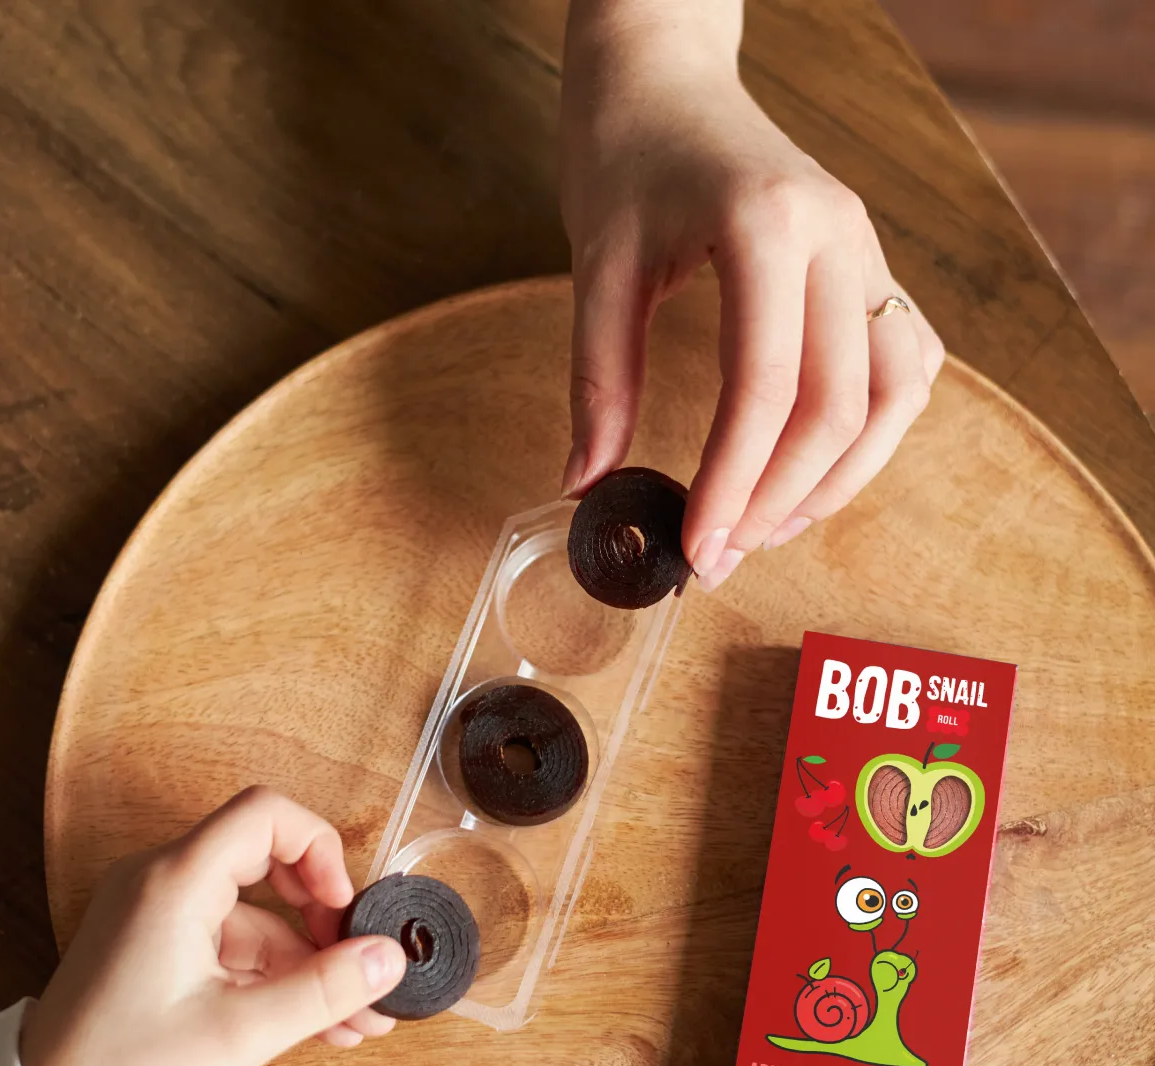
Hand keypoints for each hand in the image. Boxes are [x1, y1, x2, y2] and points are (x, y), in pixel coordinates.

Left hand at [20, 787, 405, 1065]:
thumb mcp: (239, 1034)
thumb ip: (323, 991)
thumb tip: (390, 957)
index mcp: (175, 881)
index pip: (265, 815)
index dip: (319, 848)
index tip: (344, 909)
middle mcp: (164, 881)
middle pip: (267, 860)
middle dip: (323, 914)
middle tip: (359, 966)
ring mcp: (160, 914)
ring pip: (257, 914)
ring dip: (308, 962)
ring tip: (356, 1019)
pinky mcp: (159, 946)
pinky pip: (233, 943)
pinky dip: (274, 976)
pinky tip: (318, 1023)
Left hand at [559, 0, 943, 588]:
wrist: (666, 81)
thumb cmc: (626, 157)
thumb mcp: (598, 264)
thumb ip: (598, 378)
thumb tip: (587, 485)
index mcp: (768, 224)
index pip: (767, 388)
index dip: (732, 482)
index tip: (698, 547)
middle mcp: (839, 236)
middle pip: (842, 404)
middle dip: (781, 498)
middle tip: (723, 554)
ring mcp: (868, 249)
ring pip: (896, 392)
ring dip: (841, 478)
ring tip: (770, 526)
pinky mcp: (870, 266)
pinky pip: (908, 363)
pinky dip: (874, 431)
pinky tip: (816, 469)